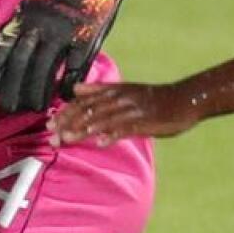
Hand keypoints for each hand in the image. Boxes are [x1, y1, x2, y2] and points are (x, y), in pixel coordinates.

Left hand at [0, 0, 120, 113]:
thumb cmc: (53, 7)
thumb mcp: (26, 13)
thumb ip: (10, 35)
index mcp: (21, 20)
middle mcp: (38, 25)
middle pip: (20, 63)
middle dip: (13, 90)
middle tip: (11, 108)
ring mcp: (62, 32)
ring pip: (44, 68)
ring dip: (38, 93)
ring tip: (37, 107)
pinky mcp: (84, 39)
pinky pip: (74, 68)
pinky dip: (68, 86)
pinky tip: (65, 97)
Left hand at [50, 81, 201, 144]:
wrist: (184, 99)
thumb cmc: (153, 98)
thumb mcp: (125, 89)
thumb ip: (99, 90)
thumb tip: (75, 89)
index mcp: (114, 91)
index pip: (84, 101)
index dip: (66, 112)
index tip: (49, 123)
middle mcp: (120, 98)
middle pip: (89, 110)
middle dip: (68, 122)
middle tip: (51, 135)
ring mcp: (132, 110)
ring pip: (103, 119)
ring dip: (83, 130)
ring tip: (67, 140)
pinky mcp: (145, 121)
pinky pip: (126, 128)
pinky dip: (112, 135)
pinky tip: (100, 143)